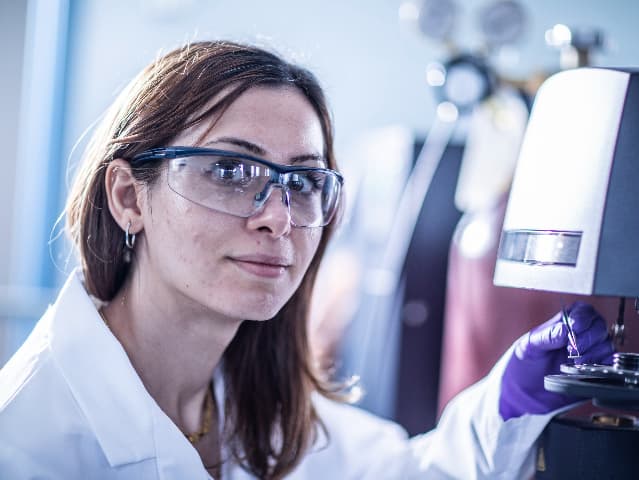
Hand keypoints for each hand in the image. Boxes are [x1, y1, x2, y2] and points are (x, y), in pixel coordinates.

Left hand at [499, 302, 614, 420]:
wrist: (523, 392)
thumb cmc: (524, 365)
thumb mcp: (528, 346)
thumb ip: (545, 336)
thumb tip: (564, 330)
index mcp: (563, 324)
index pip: (582, 311)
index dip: (582, 317)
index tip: (574, 327)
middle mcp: (579, 337)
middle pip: (598, 326)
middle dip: (587, 336)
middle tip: (572, 349)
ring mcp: (588, 354)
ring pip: (606, 344)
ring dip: (593, 351)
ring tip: (574, 361)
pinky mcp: (594, 372)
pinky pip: (608, 364)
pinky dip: (600, 364)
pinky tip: (582, 369)